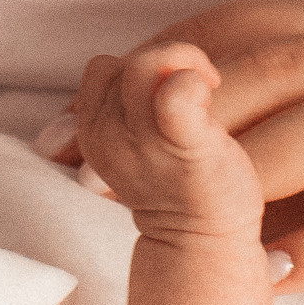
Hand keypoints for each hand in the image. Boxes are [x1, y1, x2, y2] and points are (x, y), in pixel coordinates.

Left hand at [47, 0, 303, 304]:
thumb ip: (178, 124)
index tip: (78, 138)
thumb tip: (55, 134)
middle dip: (194, 120)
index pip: (230, 28)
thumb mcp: (264, 136)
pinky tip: (267, 275)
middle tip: (120, 179)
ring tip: (197, 220)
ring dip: (256, 173)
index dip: (151, 76)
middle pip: (285, 67)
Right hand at [58, 40, 268, 250]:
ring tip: (208, 88)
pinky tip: (209, 90)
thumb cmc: (179, 185)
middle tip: (200, 87)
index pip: (103, 70)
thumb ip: (127, 108)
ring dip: (183, 63)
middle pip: (125, 63)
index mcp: (94, 133)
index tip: (171, 91)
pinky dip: (191, 81)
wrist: (202, 243)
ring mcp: (143, 141)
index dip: (138, 68)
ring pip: (145, 65)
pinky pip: (174, 95)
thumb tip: (140, 65)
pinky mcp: (184, 144)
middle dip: (166, 61)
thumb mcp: (135, 144)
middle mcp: (109, 136)